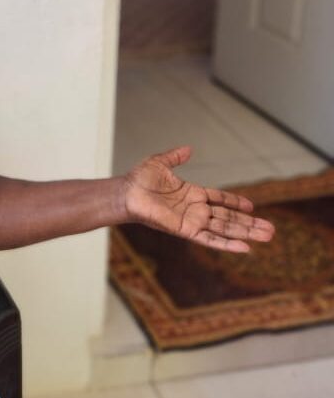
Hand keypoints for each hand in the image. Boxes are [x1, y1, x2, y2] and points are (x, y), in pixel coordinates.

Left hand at [123, 146, 274, 252]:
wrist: (126, 192)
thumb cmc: (139, 180)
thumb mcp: (160, 163)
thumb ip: (176, 156)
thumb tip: (188, 148)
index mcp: (192, 194)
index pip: (220, 200)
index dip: (235, 202)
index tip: (252, 206)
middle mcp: (195, 209)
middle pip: (228, 218)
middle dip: (250, 224)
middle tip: (271, 229)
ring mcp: (192, 221)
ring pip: (225, 229)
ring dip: (246, 233)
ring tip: (268, 236)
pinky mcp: (185, 230)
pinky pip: (209, 239)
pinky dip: (226, 244)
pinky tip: (244, 248)